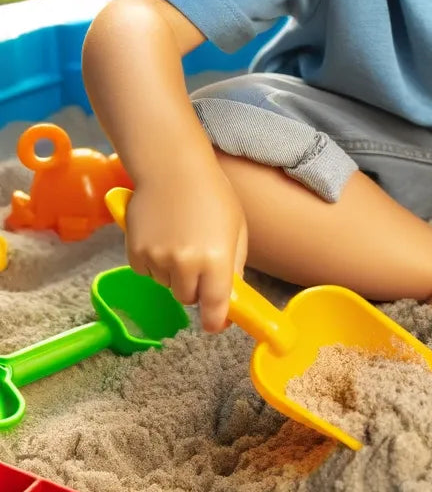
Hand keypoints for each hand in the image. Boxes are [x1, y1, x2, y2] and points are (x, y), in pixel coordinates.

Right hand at [123, 170, 246, 332]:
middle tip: (201, 261)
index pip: (215, 309)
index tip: (218, 323)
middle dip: (196, 287)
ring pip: (167, 285)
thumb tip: (230, 297)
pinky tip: (163, 234)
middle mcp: (185, 264)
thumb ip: (235, 265)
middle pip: (188, 298)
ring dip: (175, 273)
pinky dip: (155, 262)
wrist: (172, 168)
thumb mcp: (236, 228)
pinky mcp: (135, 253)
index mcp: (216, 259)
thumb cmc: (212, 194)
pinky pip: (147, 272)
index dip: (216, 322)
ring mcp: (157, 259)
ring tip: (181, 238)